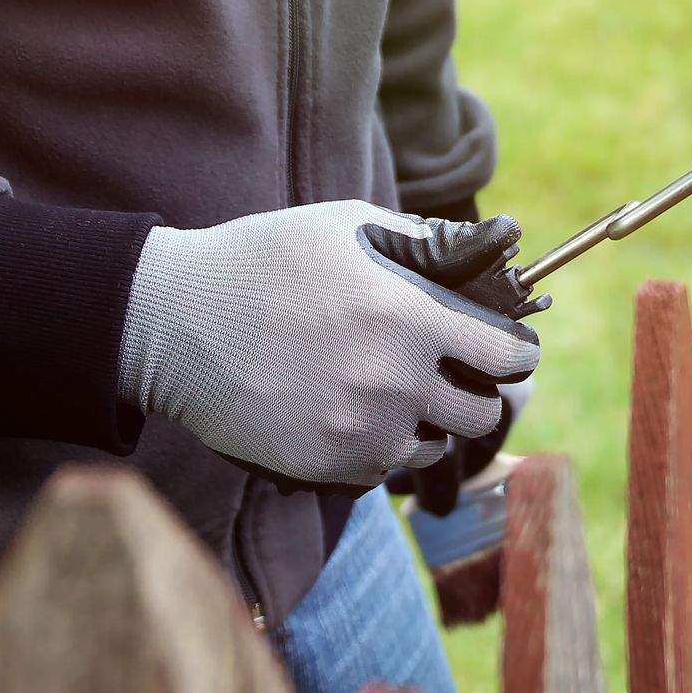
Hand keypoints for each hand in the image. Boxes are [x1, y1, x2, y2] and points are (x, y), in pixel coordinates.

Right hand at [118, 202, 539, 489]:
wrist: (175, 322)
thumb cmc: (264, 261)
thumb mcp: (345, 224)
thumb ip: (424, 242)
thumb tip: (487, 251)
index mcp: (410, 316)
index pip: (507, 357)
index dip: (517, 352)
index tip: (510, 350)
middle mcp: (394, 382)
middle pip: (482, 411)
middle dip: (473, 390)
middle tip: (447, 371)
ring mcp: (360, 432)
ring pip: (434, 446)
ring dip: (425, 421)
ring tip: (386, 388)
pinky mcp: (327, 467)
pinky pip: (384, 468)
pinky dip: (379, 445)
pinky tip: (345, 409)